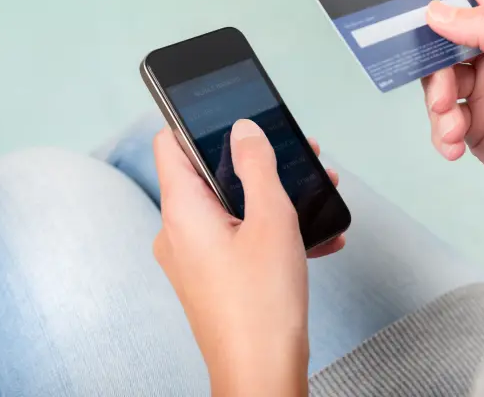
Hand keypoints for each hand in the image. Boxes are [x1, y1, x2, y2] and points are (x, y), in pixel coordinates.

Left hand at [152, 121, 340, 394]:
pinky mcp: (211, 277)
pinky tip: (314, 238)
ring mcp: (193, 257)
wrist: (262, 374)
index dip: (196, 122)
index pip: (169, 143)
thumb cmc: (263, 303)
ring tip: (314, 195)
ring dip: (271, 197)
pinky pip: (237, 239)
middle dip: (254, 162)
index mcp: (182, 210)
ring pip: (230, 207)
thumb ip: (258, 165)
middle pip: (208, 174)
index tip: (229, 114)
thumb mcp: (272, 219)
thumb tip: (243, 129)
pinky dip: (269, 231)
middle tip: (295, 157)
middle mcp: (178, 232)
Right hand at [423, 0, 483, 251]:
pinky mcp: (478, 127)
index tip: (412, 4)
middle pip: (445, 39)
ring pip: (439, 82)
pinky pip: (444, 120)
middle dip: (433, 64)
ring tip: (452, 126)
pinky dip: (442, 132)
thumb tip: (437, 10)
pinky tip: (455, 146)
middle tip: (442, 91)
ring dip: (438, 105)